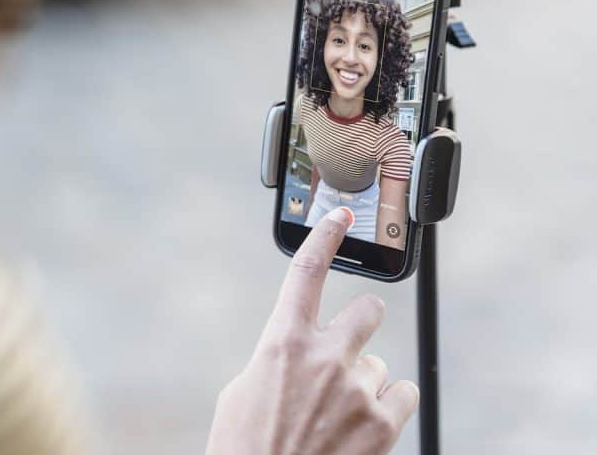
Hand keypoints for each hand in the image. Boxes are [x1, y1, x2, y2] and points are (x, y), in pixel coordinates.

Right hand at [205, 207, 418, 454]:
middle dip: (362, 322)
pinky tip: (362, 427)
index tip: (342, 216)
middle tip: (351, 344)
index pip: (306, 271)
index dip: (326, 235)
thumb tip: (298, 351)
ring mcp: (357, 390)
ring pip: (380, 364)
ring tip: (337, 415)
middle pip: (368, 310)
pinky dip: (388, 408)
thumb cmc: (244, 446)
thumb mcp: (242, 392)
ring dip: (365, 382)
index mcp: (281, 341)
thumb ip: (276, 359)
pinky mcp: (383, 425)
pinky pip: (403, 395)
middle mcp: (324, 357)